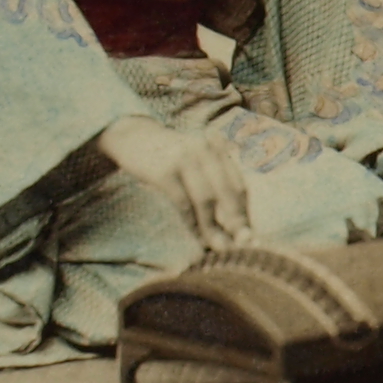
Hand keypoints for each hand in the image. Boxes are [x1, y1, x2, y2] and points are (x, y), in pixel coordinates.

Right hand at [96, 114, 253, 247]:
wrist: (133, 136)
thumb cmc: (169, 156)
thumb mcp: (195, 161)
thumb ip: (213, 182)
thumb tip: (231, 223)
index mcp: (217, 149)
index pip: (239, 185)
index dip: (245, 213)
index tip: (249, 236)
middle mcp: (205, 151)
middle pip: (228, 192)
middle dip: (236, 223)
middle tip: (241, 246)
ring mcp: (184, 159)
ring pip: (206, 200)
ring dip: (214, 228)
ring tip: (218, 247)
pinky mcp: (164, 171)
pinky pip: (183, 203)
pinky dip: (192, 223)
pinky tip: (197, 236)